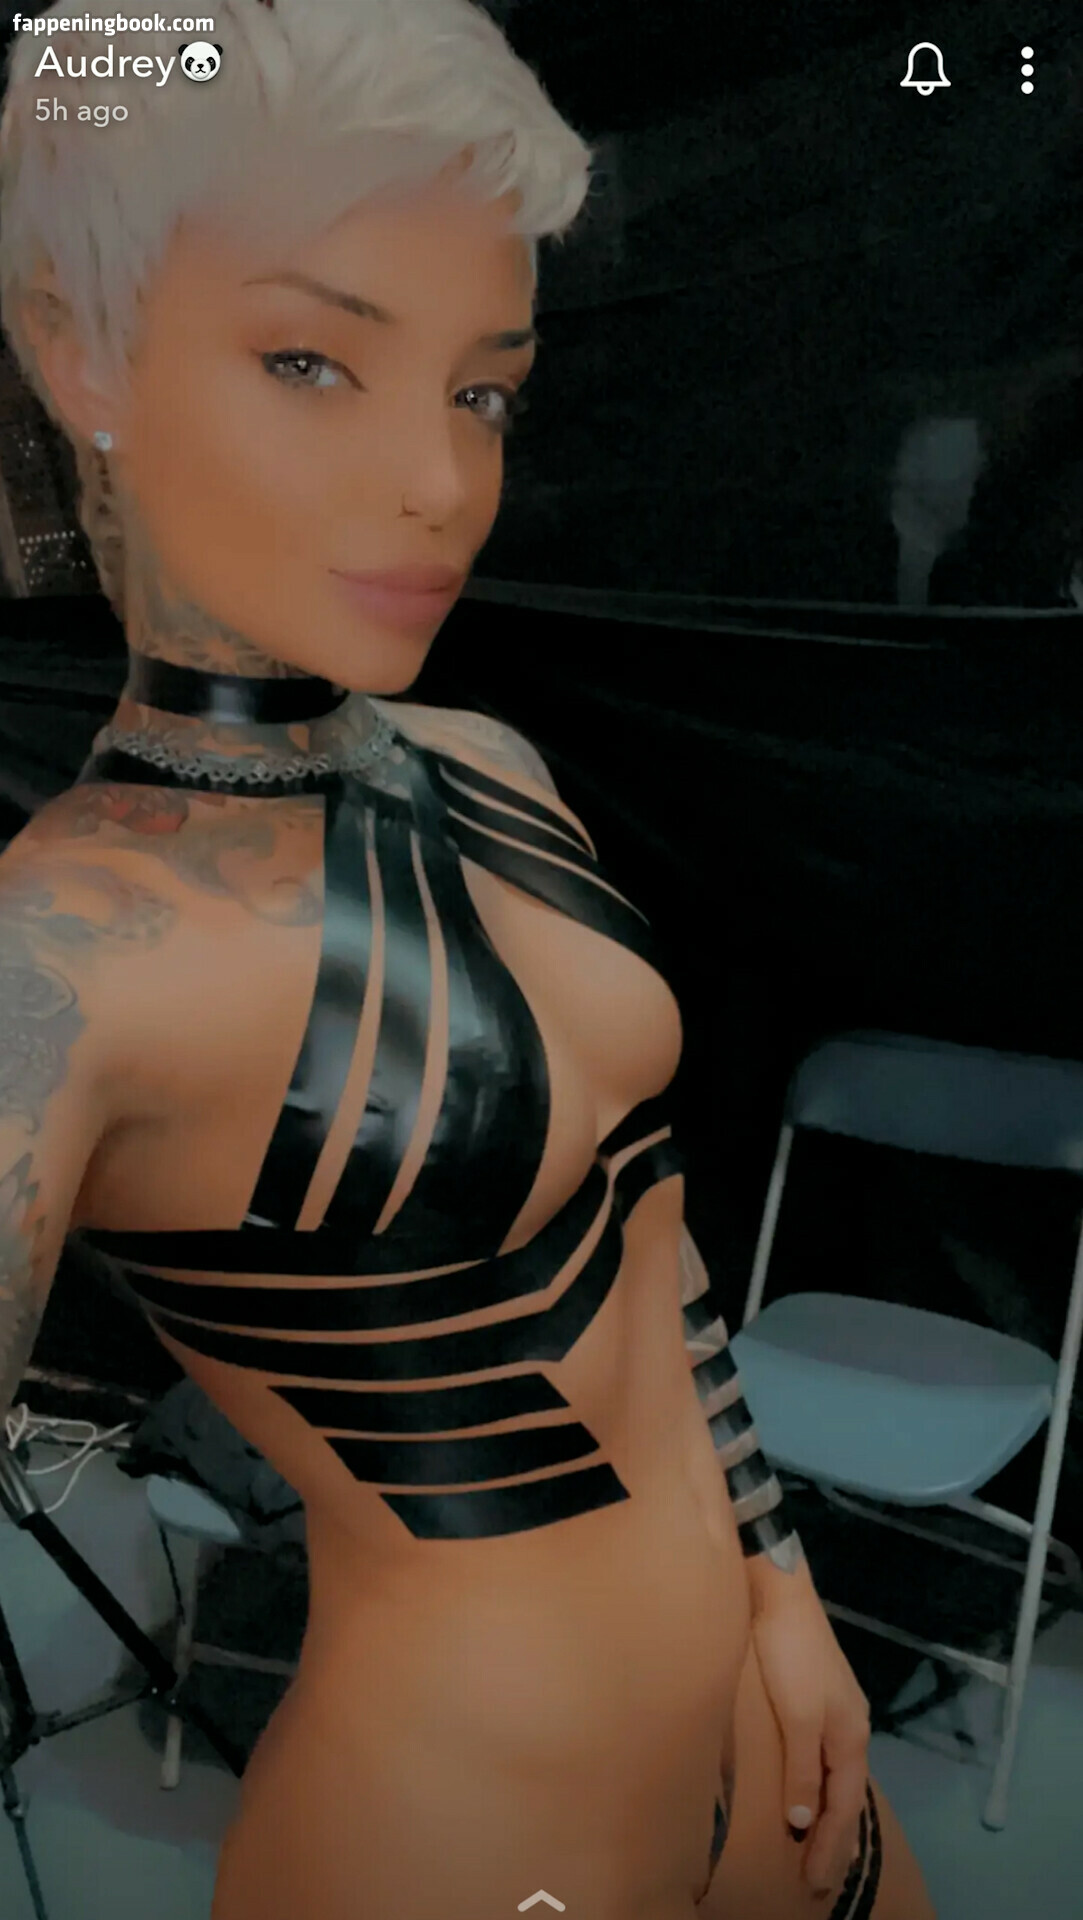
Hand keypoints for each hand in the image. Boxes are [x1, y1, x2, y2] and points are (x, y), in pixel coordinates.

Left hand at [750, 1582, 870, 1895]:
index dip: (830, 1846)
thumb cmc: (788, 1655)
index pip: (844, 1806)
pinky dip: (821, 1786)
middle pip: (846, 1795)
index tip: (817, 1883)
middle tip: (823, 1880)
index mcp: (850, 1736)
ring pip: (837, 1777)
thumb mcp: (797, 1717)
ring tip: (822, 1847)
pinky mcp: (817, 1695)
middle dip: (836, 1838)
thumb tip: (805, 1821)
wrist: (778, 1591)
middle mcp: (851, 1726)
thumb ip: (803, 1769)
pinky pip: (825, 1758)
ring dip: (830, 1815)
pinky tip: (812, 1790)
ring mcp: (836, 1709)